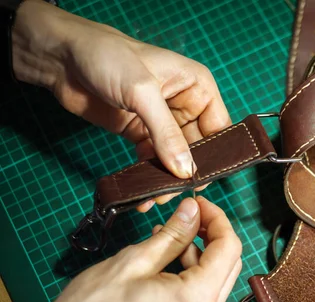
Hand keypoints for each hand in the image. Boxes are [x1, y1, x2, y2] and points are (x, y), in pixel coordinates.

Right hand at [0, 197, 241, 301]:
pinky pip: (201, 300)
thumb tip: (193, 209)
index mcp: (196, 301)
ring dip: (200, 256)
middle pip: (229, 266)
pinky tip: (166, 261)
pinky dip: (191, 276)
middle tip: (189, 216)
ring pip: (216, 282)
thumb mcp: (135, 260)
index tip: (200, 204)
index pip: (229, 249)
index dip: (218, 219)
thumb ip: (173, 234)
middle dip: (213, 236)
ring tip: (167, 238)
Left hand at [11, 0, 231, 210]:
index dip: (215, 154)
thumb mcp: (142, 93)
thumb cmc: (108, 59)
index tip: (205, 181)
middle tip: (176, 194)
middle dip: (188, 171)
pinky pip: (152, 158)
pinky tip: (143, 193)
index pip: (219, 127)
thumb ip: (166, 133)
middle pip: (198, 147)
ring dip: (167, 177)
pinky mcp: (140, 132)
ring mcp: (162, 121)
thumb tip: (186, 171)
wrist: (61, 57)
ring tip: (157, 197)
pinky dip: (149, 176)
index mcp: (197, 86)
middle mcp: (184, 104)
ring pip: (175, 156)